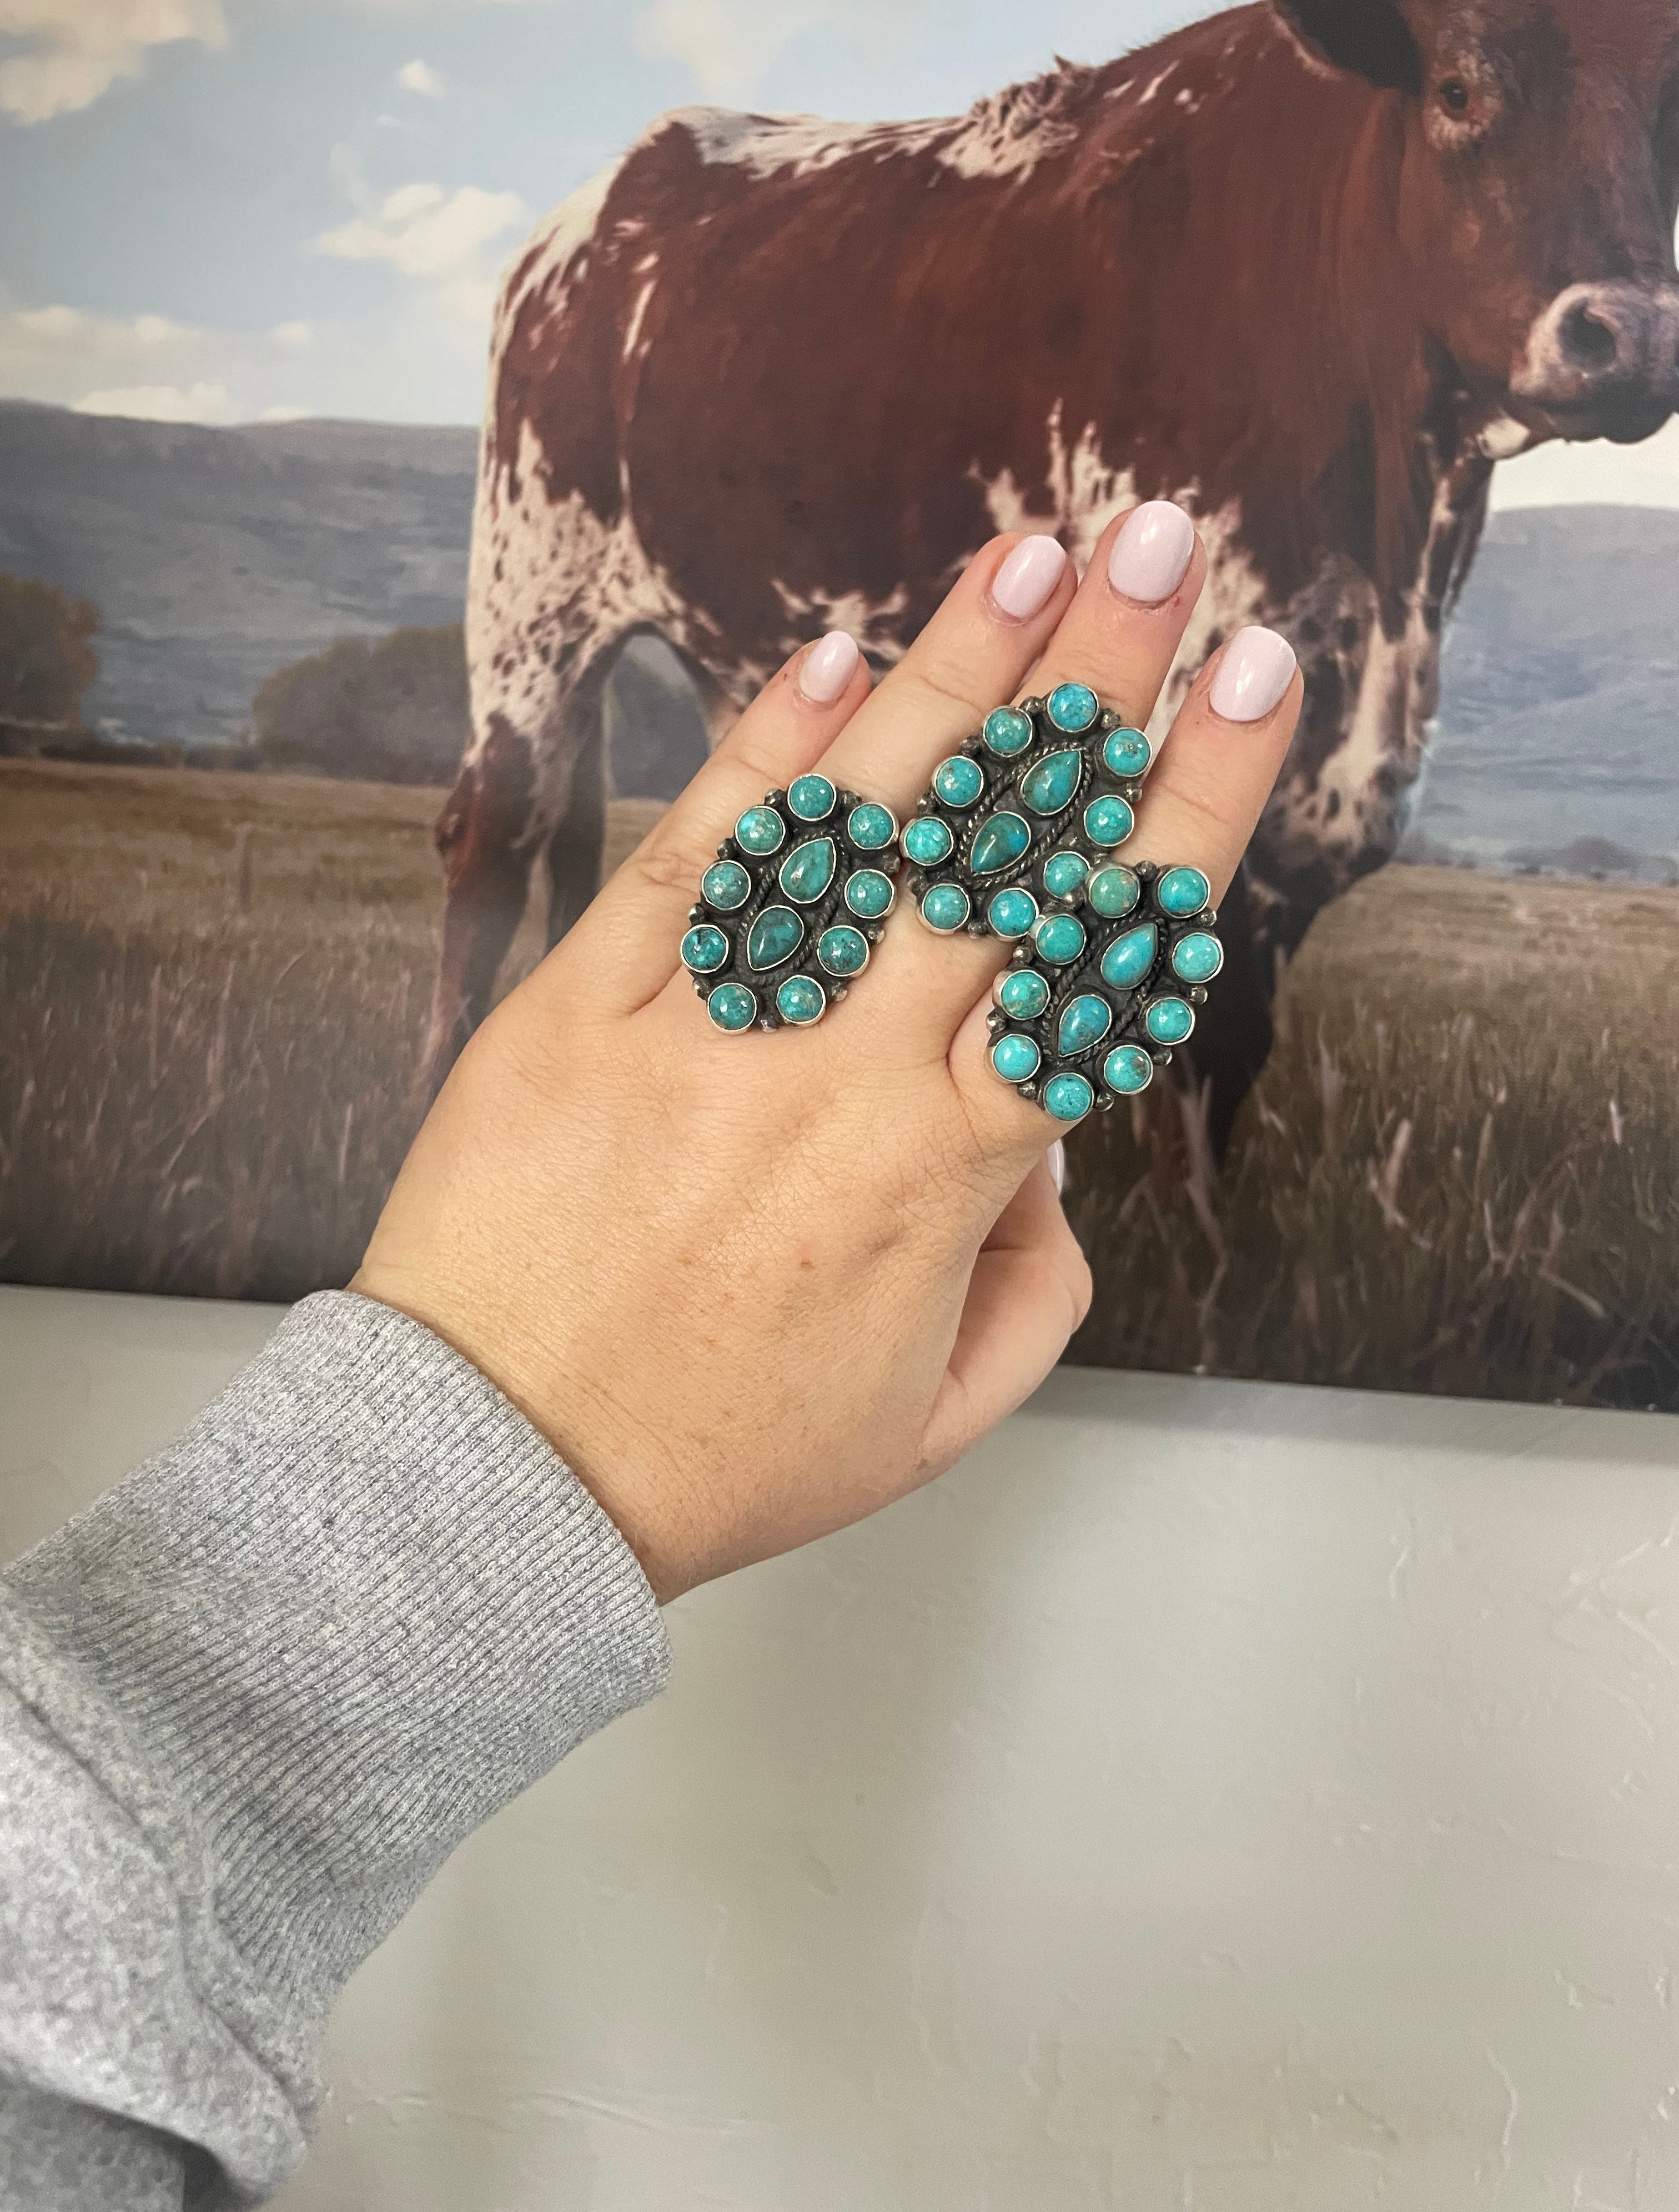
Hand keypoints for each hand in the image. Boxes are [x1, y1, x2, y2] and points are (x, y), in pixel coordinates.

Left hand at [352, 510, 1302, 1599]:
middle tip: (1168, 549)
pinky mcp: (583, 1010)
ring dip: (955, 682)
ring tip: (1032, 556)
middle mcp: (844, 1078)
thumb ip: (1035, 1283)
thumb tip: (1046, 1151)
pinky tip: (835, 659)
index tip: (1250, 689)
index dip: (1190, 806)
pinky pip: (690, 866)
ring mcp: (709, 1030)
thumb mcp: (932, 1419)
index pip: (1103, 954)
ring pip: (857, 828)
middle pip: (999, 854)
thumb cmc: (718, 1455)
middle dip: (1096, 686)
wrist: (493, 1481)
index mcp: (946, 1175)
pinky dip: (765, 757)